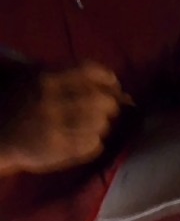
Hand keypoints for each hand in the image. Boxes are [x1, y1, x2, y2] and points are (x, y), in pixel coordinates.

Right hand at [0, 62, 126, 175]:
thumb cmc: (19, 103)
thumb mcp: (35, 78)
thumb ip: (70, 78)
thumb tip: (118, 89)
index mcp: (45, 77)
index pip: (89, 71)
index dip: (109, 79)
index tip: (114, 87)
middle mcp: (51, 100)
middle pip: (102, 101)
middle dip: (109, 106)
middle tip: (103, 110)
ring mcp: (55, 127)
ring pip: (101, 125)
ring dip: (100, 125)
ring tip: (87, 125)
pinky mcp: (58, 149)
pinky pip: (94, 145)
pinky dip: (93, 142)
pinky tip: (81, 139)